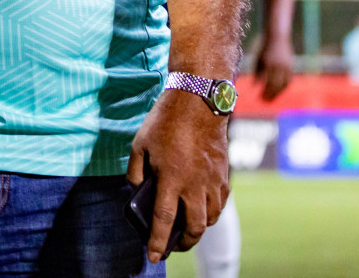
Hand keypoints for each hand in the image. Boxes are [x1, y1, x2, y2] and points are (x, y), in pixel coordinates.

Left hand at [126, 89, 229, 262]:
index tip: (153, 257)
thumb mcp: (139, 145)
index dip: (157, 241)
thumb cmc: (165, 122)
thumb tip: (136, 190)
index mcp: (171, 178)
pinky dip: (211, 213)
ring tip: (187, 229)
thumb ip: (135, 172)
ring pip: (210, 218)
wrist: (198, 101)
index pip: (163, 220)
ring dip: (198, 229)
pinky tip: (202, 210)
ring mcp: (212, 181)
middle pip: (193, 227)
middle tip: (172, 246)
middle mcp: (194, 185)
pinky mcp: (223, 175)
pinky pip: (220, 204)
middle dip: (183, 243)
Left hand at [255, 34, 294, 101]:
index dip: (264, 92)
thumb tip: (255, 86)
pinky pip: (289, 80)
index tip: (259, 98)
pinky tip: (279, 92)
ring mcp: (286, 67)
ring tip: (271, 99)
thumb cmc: (265, 49)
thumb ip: (257, 72)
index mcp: (269, 64)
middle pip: (276, 85)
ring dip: (278, 93)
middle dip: (270, 95)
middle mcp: (278, 67)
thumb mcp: (258, 59)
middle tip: (265, 102)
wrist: (278, 38)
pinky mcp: (291, 67)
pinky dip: (284, 87)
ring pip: (284, 84)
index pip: (267, 82)